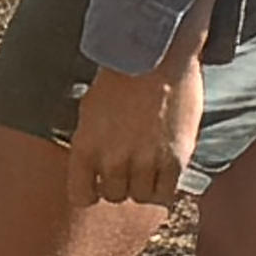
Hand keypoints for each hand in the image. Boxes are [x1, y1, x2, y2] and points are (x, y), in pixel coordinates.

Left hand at [67, 43, 201, 208]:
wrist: (156, 58)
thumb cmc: (121, 78)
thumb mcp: (90, 111)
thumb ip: (91, 144)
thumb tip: (94, 170)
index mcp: (85, 147)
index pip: (81, 196)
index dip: (90, 193)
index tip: (98, 185)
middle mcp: (112, 159)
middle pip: (114, 196)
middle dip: (120, 183)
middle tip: (129, 165)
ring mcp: (144, 161)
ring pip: (141, 197)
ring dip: (144, 185)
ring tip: (149, 165)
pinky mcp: (174, 160)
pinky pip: (166, 193)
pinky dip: (165, 186)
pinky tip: (164, 169)